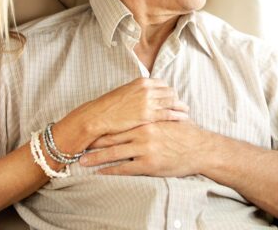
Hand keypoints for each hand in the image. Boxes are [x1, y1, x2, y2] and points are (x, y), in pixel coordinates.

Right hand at [57, 78, 188, 152]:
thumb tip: (146, 95)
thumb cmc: (109, 107)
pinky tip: (184, 118)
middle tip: (181, 105)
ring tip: (186, 111)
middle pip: (170, 92)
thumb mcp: (125, 93)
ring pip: (172, 102)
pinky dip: (178, 115)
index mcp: (141, 82)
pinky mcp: (148, 115)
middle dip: (176, 99)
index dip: (169, 91)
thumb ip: (138, 92)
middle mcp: (147, 89)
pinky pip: (169, 114)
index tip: (172, 97)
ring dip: (181, 107)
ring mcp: (148, 102)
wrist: (98, 116)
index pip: (163, 84)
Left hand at [79, 121, 207, 176]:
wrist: (199, 148)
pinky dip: (110, 171)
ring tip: (82, 161)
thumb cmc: (185, 133)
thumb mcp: (168, 117)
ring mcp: (144, 149)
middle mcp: (141, 133)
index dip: (102, 127)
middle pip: (111, 137)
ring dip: (96, 158)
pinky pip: (124, 168)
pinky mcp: (148, 164)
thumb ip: (154, 112)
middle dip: (93, 142)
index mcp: (145, 121)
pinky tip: (100, 172)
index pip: (118, 124)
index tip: (88, 130)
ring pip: (113, 153)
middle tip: (77, 145)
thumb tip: (145, 105)